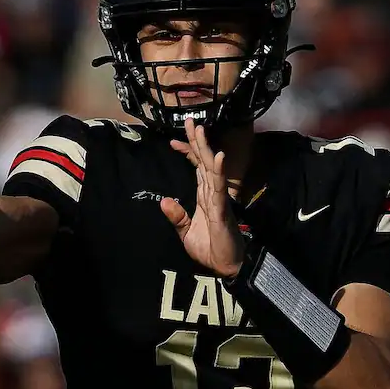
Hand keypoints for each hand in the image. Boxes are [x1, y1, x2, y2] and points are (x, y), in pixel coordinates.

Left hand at [160, 119, 244, 277]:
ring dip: (206, 149)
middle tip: (190, 120)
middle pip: (203, 162)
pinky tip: (217, 157)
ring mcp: (218, 199)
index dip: (188, 153)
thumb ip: (177, 216)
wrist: (225, 267)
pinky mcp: (221, 209)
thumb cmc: (210, 248)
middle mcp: (212, 193)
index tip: (174, 140)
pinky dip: (219, 172)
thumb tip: (164, 200)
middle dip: (197, 141)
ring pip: (211, 169)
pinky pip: (219, 188)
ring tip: (200, 130)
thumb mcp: (186, 232)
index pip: (196, 168)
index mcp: (204, 196)